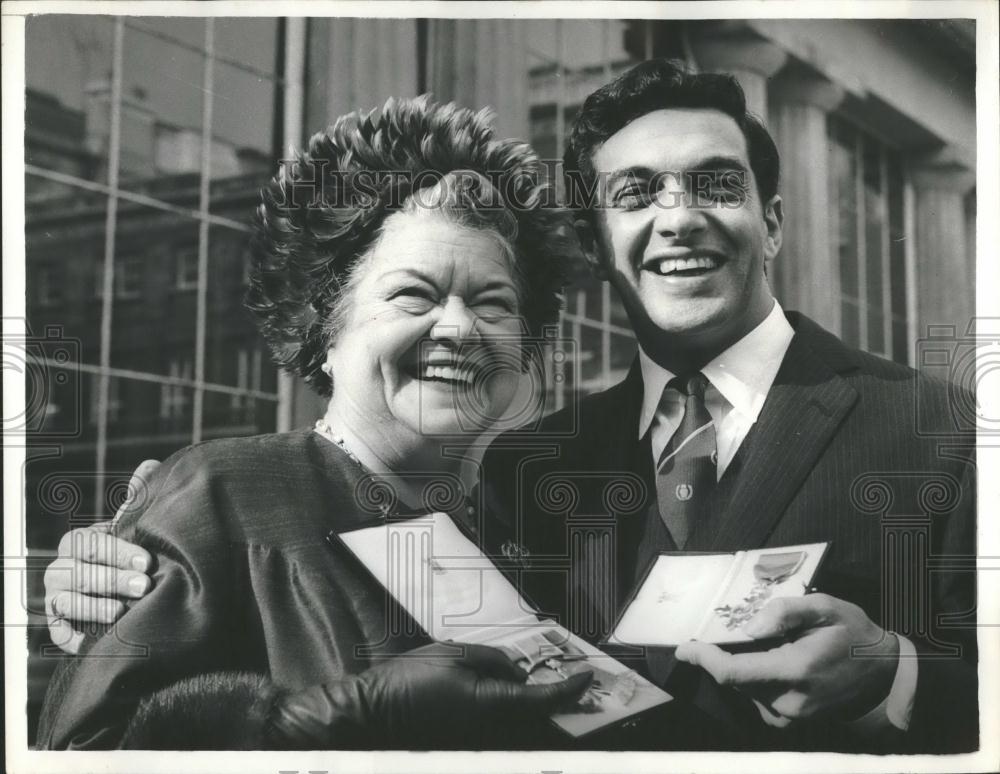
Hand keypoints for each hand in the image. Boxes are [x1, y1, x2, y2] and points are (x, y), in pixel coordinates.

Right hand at [44, 460, 158, 653]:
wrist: (121, 593)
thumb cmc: (127, 555)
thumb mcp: (131, 528)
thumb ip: (137, 500)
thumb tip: (151, 464)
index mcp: (76, 543)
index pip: (90, 544)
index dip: (117, 552)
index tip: (147, 559)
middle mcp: (60, 570)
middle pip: (78, 574)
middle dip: (111, 579)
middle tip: (143, 585)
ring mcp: (56, 600)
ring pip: (67, 603)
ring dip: (94, 606)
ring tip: (122, 611)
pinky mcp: (59, 629)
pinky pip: (60, 634)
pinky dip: (74, 637)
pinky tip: (94, 639)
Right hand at [267, 641, 593, 747]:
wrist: (371, 713)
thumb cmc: (407, 681)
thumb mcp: (454, 654)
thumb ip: (493, 660)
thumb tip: (516, 672)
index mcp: (490, 705)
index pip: (542, 700)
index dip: (568, 688)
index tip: (586, 675)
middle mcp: (491, 730)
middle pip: (537, 719)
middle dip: (559, 700)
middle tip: (575, 680)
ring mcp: (479, 739)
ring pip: (521, 725)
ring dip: (536, 706)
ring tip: (548, 683)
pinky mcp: (468, 740)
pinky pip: (502, 728)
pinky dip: (514, 712)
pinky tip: (512, 693)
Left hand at [675, 594, 898, 723]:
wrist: (887, 675)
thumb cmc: (856, 635)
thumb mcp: (826, 608)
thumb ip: (785, 612)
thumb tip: (750, 628)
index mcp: (795, 670)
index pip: (733, 673)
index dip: (704, 660)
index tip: (684, 649)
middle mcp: (790, 700)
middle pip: (735, 681)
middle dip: (722, 658)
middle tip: (724, 636)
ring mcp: (793, 716)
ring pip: (745, 692)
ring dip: (740, 670)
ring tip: (760, 648)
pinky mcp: (795, 722)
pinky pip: (759, 701)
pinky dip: (754, 683)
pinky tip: (767, 666)